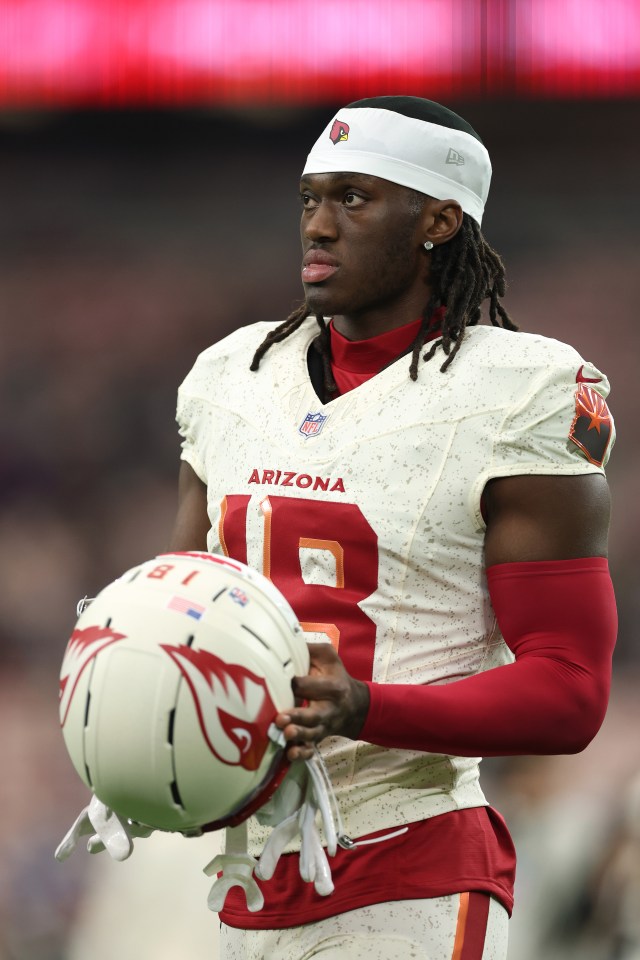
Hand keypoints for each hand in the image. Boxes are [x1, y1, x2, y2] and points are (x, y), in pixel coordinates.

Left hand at [275, 643, 369, 760]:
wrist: (354, 705)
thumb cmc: (335, 676)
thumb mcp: (329, 657)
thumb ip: (309, 649)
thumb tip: (284, 639)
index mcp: (333, 686)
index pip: (311, 685)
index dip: (295, 684)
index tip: (280, 680)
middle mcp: (329, 708)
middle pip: (313, 715)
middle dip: (298, 717)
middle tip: (281, 719)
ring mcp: (323, 726)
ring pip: (312, 734)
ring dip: (299, 736)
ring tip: (286, 734)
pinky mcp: (318, 738)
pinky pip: (311, 749)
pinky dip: (302, 753)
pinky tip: (290, 754)